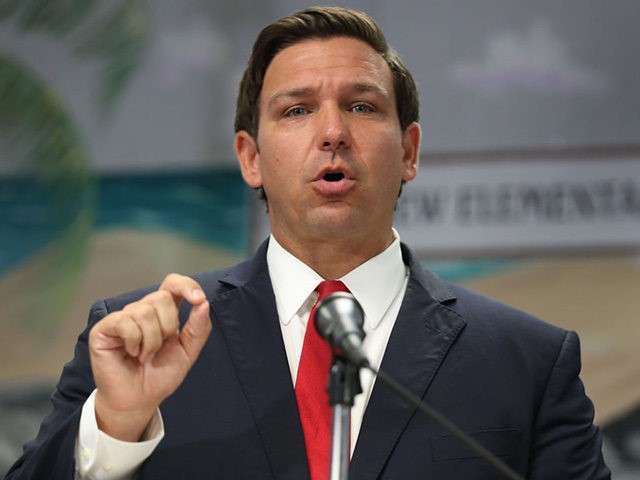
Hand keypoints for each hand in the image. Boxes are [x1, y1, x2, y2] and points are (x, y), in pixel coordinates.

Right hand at [88, 273, 211, 440]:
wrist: (139, 400)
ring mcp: (122, 317)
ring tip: (145, 356)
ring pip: (145, 312)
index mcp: (164, 312)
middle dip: (168, 326)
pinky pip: (126, 322)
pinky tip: (131, 353)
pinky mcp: (105, 328)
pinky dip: (134, 342)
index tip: (198, 298)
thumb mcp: (188, 352)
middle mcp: (142, 310)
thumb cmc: (160, 375)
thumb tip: (204, 303)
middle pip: (162, 297)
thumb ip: (198, 328)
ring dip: (151, 341)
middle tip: (159, 348)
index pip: (173, 284)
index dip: (186, 285)